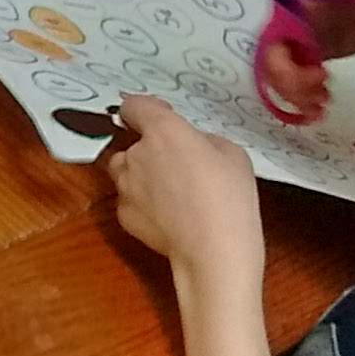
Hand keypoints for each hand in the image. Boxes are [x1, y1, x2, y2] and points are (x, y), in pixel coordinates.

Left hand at [106, 96, 264, 284]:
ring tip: (171, 193)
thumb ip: (203, 140)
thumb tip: (192, 146)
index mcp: (163, 131)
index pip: (134, 105)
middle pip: (131, 144)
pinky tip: (169, 216)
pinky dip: (143, 204)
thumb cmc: (229, 198)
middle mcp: (136, 154)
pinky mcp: (123, 214)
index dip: (146, 110)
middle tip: (178, 166)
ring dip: (141, 175)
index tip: (161, 117)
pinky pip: (130, 199)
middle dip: (148, 151)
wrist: (213, 250)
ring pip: (125, 172)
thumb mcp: (231, 153)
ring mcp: (125, 186)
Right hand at [258, 0, 354, 121]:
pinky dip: (297, 100)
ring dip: (292, 94)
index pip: (278, 26)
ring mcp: (297, 44)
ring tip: (321, 104)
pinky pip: (286, 82)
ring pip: (274, 72)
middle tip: (320, 91)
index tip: (318, 71)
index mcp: (308, 3)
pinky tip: (317, 112)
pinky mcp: (303, 61)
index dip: (285, 55)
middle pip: (269, 54)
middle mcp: (293, 22)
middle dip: (288, 80)